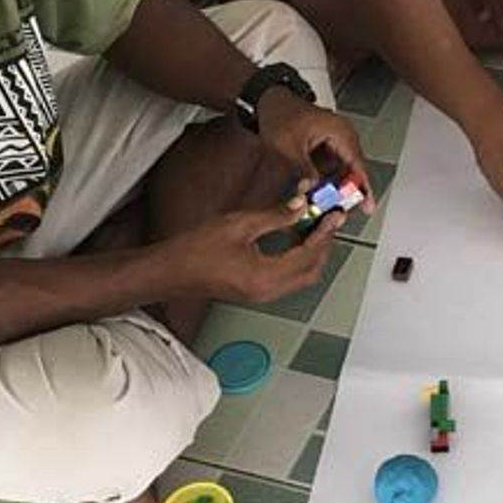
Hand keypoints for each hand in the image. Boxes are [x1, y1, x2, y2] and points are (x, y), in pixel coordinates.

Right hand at [166, 201, 344, 304]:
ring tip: (314, 225)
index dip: (324, 232)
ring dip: (312, 252)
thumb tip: (301, 207)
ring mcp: (262, 295)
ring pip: (302, 276)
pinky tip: (294, 238)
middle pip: (312, 270)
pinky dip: (297, 259)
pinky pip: (288, 278)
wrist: (169, 271)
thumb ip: (276, 215)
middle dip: (324, 244)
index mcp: (265, 276)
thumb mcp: (240, 224)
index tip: (333, 216)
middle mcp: (267, 291)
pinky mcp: (255, 292)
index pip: (308, 254)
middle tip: (329, 220)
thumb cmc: (194, 250)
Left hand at [256, 92, 374, 213]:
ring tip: (327, 203)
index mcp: (339, 131)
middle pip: (353, 169)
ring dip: (337, 186)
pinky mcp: (328, 145)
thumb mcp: (288, 146)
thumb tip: (312, 189)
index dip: (364, 187)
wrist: (271, 100)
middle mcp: (343, 135)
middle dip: (348, 191)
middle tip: (341, 209)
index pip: (357, 164)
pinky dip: (329, 179)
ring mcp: (336, 139)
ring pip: (343, 169)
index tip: (368, 205)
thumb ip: (303, 170)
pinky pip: (334, 165)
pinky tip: (319, 190)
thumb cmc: (281, 114)